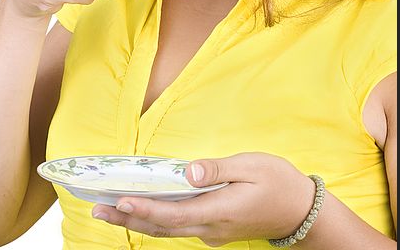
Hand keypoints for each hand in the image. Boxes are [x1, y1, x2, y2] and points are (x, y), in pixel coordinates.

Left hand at [92, 152, 314, 246]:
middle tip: (99, 208)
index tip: (122, 202)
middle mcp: (211, 228)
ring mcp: (212, 233)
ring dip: (138, 220)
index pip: (174, 214)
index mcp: (219, 212)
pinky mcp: (215, 229)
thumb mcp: (252, 167)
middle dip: (129, 218)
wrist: (300, 212)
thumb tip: (188, 172)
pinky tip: (146, 210)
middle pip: (163, 226)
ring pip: (169, 229)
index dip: (146, 210)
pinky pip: (180, 226)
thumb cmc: (278, 183)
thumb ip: (218, 169)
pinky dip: (157, 219)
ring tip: (112, 210)